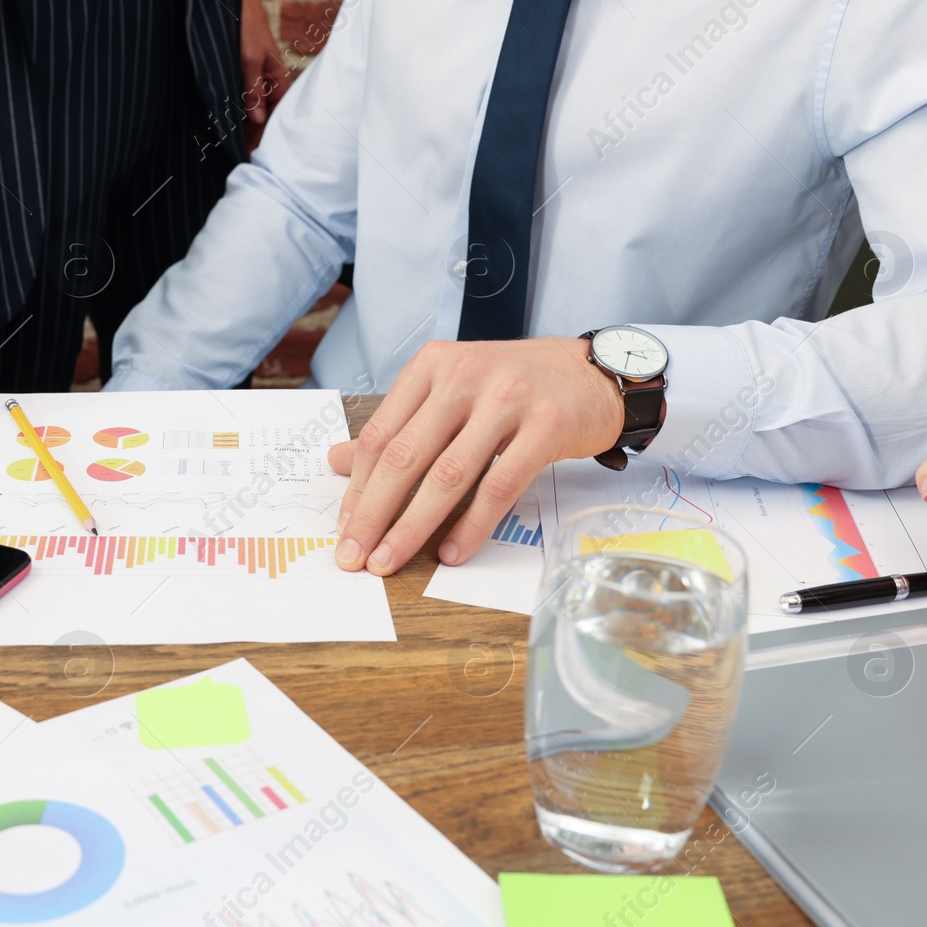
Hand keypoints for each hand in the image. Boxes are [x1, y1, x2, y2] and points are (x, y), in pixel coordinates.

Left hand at [240, 0, 292, 149]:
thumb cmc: (246, 26)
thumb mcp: (249, 60)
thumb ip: (252, 90)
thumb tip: (258, 119)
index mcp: (279, 79)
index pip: (275, 116)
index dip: (264, 135)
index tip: (250, 153)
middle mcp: (269, 82)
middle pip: (264, 115)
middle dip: (253, 134)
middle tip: (238, 154)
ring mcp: (256, 78)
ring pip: (252, 108)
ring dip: (243, 124)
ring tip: (231, 144)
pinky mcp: (242, 73)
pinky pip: (242, 97)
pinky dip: (236, 109)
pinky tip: (226, 121)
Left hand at [327, 338, 624, 575]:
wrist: (592, 374)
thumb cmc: (514, 387)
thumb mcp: (450, 393)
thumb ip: (397, 427)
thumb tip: (334, 461)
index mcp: (432, 366)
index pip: (381, 435)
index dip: (357, 488)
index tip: (344, 531)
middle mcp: (464, 376)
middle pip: (405, 457)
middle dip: (373, 514)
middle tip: (355, 557)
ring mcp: (507, 399)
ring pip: (448, 476)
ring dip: (413, 527)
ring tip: (391, 560)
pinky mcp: (546, 426)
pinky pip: (499, 486)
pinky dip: (472, 526)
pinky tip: (452, 553)